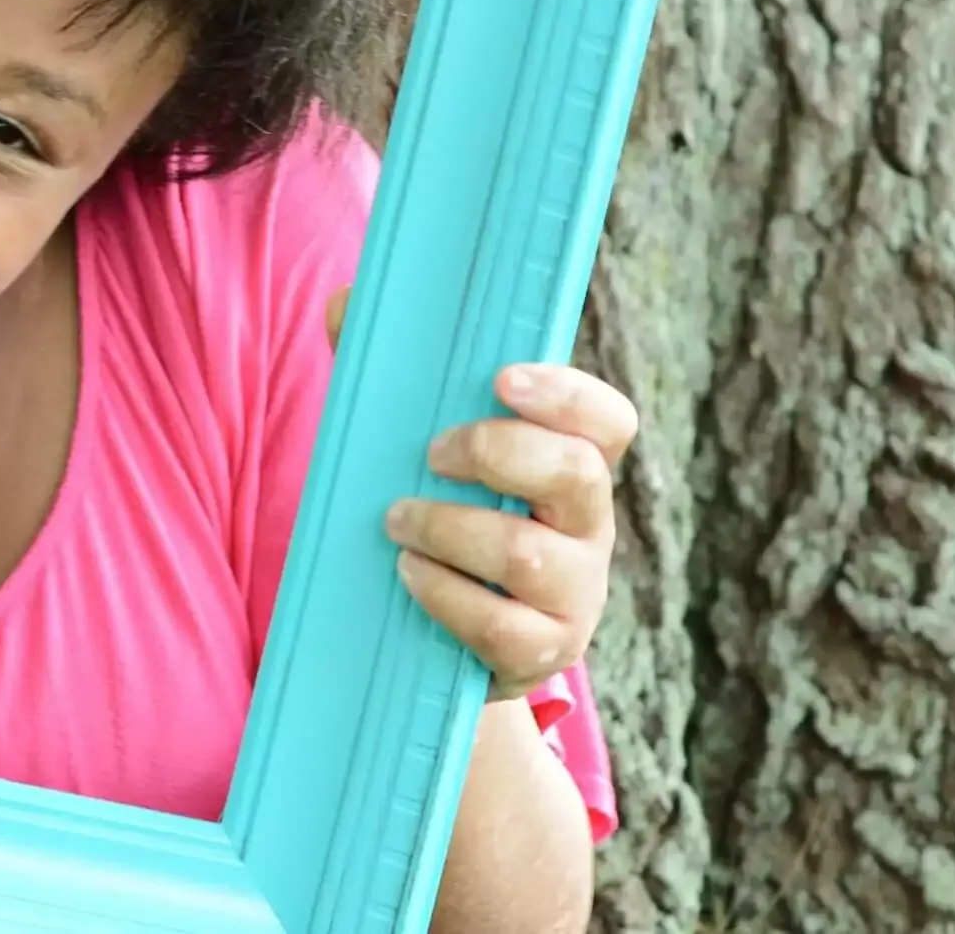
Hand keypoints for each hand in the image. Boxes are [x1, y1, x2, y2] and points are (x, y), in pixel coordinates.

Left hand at [325, 289, 637, 701]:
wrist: (437, 632)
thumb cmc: (436, 511)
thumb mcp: (414, 444)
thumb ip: (387, 374)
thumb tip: (346, 303)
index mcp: (570, 461)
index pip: (608, 420)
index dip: (568, 394)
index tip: (501, 377)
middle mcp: (587, 524)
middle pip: (578, 474)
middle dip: (496, 454)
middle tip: (431, 453)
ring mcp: (575, 593)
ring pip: (529, 555)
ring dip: (449, 529)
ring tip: (396, 521)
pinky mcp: (544, 651)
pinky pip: (505, 628)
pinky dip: (445, 596)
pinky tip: (408, 574)